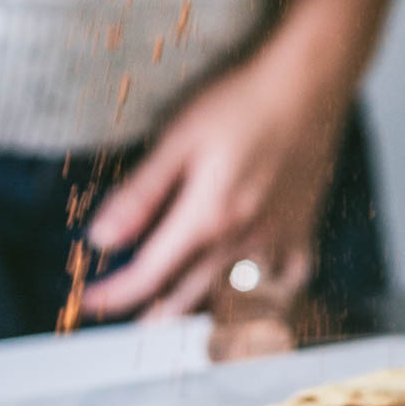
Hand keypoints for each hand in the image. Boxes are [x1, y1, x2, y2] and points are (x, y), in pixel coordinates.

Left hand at [83, 49, 349, 320]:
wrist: (308, 81)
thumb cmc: (244, 101)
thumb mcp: (177, 139)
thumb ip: (141, 194)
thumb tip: (102, 237)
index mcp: (207, 218)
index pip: (149, 274)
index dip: (116, 293)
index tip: (95, 300)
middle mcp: (243, 238)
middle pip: (192, 296)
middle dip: (157, 314)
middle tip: (137, 324)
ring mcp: (278, 235)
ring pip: (241, 297)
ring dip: (210, 313)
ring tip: (189, 318)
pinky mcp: (304, 223)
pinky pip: (291, 277)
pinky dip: (275, 293)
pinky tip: (260, 290)